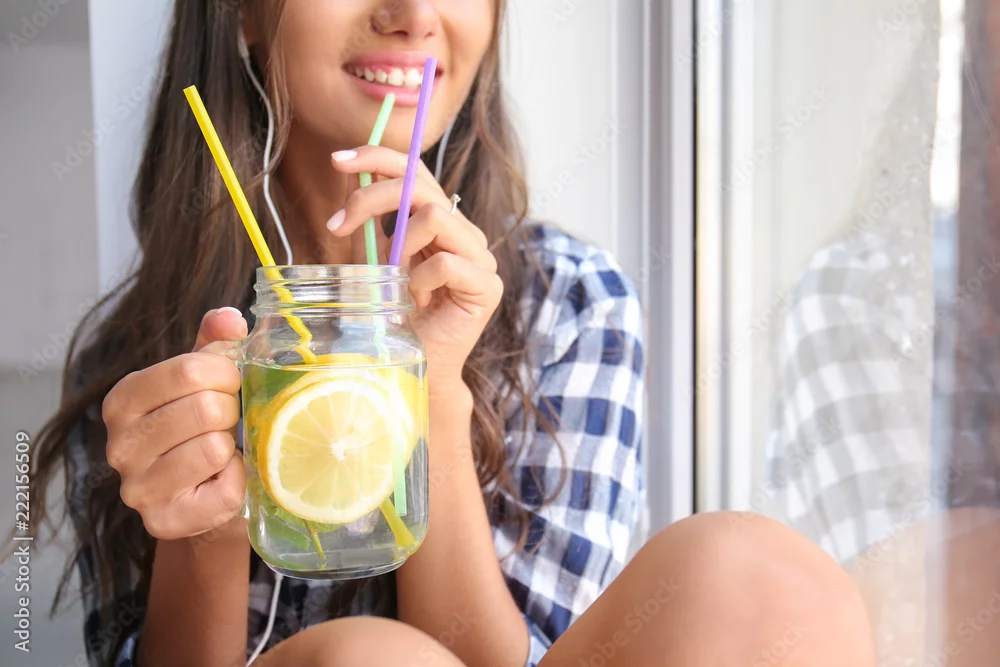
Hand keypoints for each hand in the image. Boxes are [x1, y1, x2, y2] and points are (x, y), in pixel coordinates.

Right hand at [103, 309, 246, 540]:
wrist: (202, 496)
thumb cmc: (201, 429)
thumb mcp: (204, 379)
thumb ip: (215, 344)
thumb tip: (230, 318)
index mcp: (123, 400)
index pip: (190, 369)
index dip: (226, 373)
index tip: (229, 384)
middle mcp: (119, 445)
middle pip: (207, 408)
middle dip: (231, 412)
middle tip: (226, 423)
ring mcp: (137, 488)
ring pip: (214, 448)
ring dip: (231, 448)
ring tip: (220, 452)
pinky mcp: (164, 521)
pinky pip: (226, 490)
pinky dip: (237, 482)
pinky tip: (220, 481)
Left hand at [329, 146, 502, 394]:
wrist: (418, 368)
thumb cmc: (394, 316)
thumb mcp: (374, 259)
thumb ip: (371, 222)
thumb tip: (348, 176)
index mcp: (441, 221)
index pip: (415, 171)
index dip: (377, 157)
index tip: (337, 160)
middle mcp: (465, 232)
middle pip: (421, 186)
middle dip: (372, 198)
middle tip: (337, 226)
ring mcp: (481, 258)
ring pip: (436, 217)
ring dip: (400, 247)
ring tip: (392, 281)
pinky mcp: (488, 287)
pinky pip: (446, 263)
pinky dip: (419, 280)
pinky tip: (415, 300)